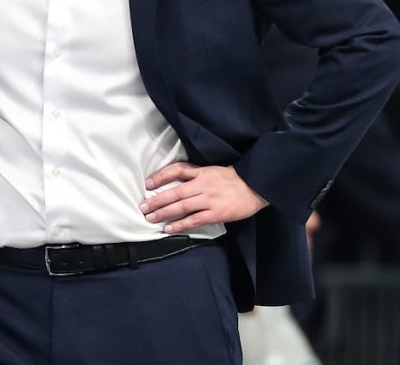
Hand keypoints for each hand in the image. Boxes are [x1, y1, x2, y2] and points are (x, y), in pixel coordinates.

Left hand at [140, 162, 267, 233]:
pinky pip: (194, 220)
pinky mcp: (216, 213)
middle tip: (143, 206)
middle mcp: (203, 184)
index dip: (161, 176)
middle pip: (175, 192)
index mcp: (203, 172)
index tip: (148, 182)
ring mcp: (209, 199)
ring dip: (164, 213)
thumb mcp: (215, 171)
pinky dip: (180, 224)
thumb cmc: (235, 180)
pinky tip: (169, 228)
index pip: (178, 170)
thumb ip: (198, 175)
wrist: (256, 187)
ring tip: (150, 218)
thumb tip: (179, 182)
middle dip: (157, 200)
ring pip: (181, 206)